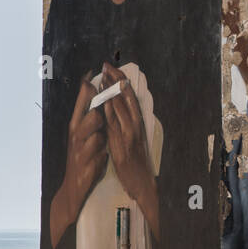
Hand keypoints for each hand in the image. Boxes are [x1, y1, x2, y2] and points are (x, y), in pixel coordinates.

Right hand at [50, 73, 106, 247]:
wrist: (73, 186)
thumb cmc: (83, 155)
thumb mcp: (84, 133)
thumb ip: (89, 112)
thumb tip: (93, 87)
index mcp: (76, 124)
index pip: (83, 100)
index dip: (90, 85)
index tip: (96, 69)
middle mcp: (76, 135)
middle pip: (93, 115)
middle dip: (103, 115)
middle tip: (106, 118)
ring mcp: (80, 150)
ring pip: (98, 136)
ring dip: (104, 140)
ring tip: (100, 146)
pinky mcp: (86, 165)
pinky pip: (101, 155)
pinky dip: (104, 157)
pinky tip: (100, 161)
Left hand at [101, 62, 159, 238]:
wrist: (142, 183)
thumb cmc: (134, 162)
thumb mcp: (128, 139)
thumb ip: (121, 124)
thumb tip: (111, 109)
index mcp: (136, 122)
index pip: (128, 96)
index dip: (119, 81)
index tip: (110, 68)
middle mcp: (135, 125)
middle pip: (127, 97)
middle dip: (116, 80)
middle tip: (107, 65)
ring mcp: (131, 134)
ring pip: (123, 108)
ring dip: (113, 92)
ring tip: (105, 77)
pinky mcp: (126, 144)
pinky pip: (117, 125)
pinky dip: (112, 112)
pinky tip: (105, 102)